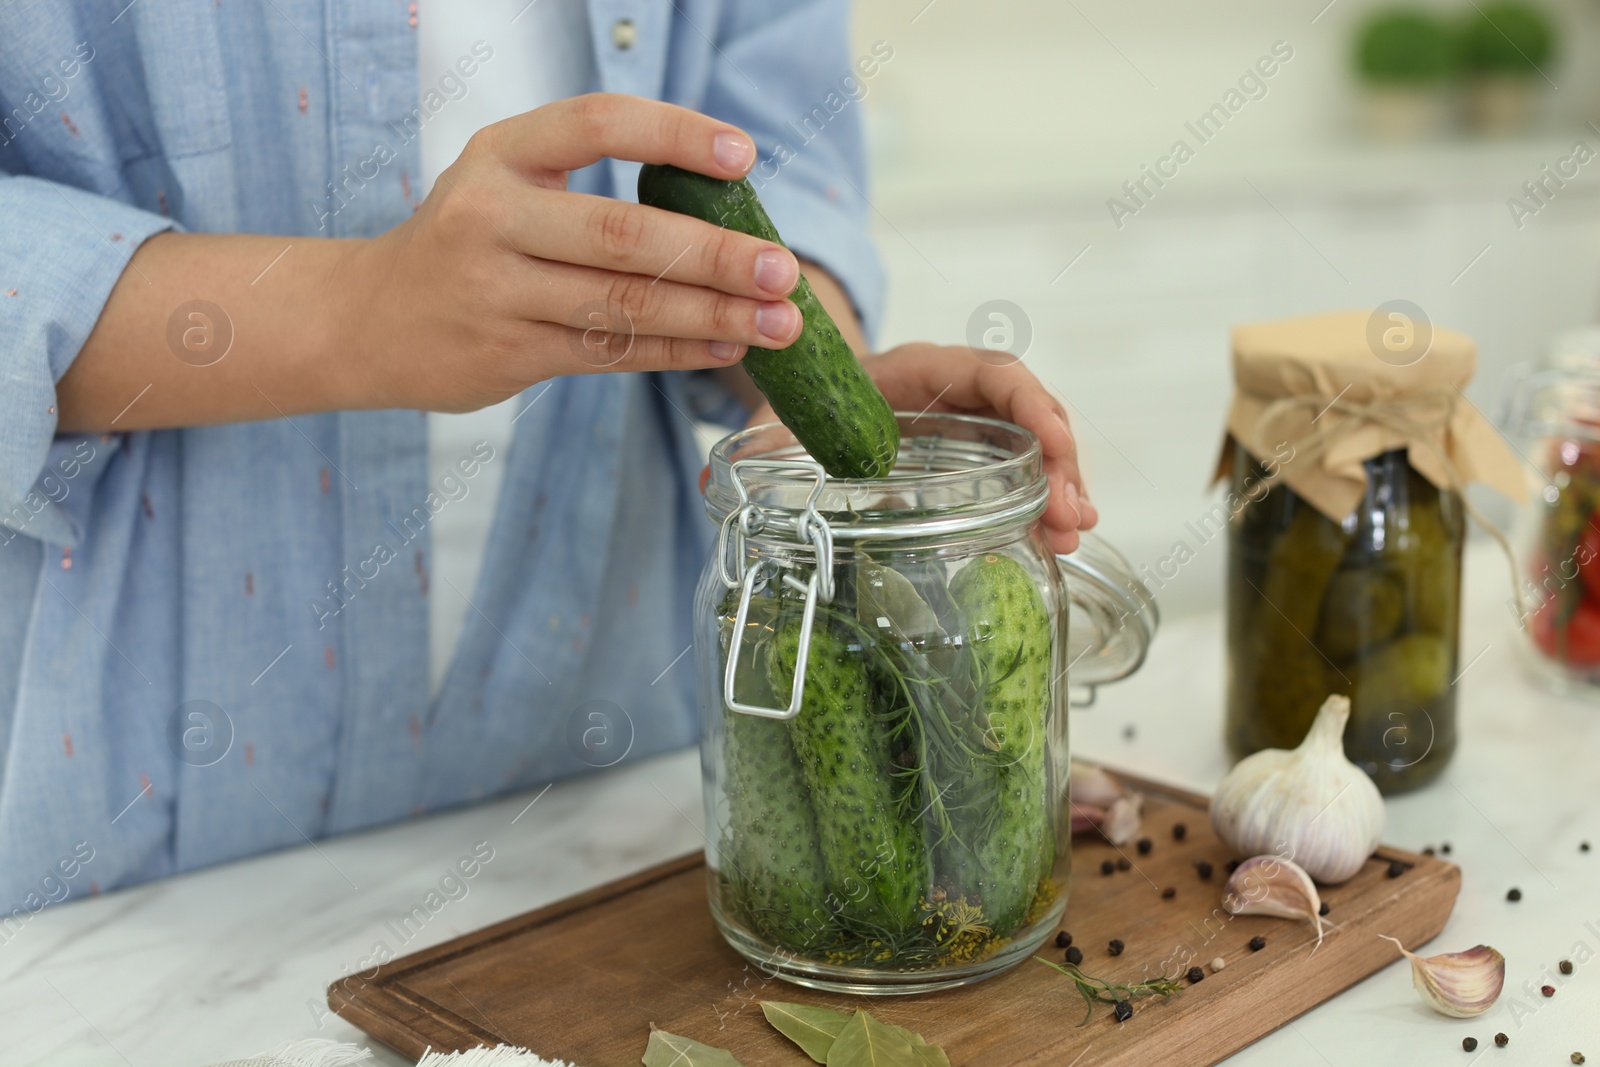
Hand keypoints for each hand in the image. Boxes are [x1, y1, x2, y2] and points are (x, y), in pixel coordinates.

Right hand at [341, 94, 805, 412]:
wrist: (366, 321)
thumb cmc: (465, 244)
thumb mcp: (505, 185)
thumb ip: (588, 187)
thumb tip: (722, 210)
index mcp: (502, 154)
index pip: (597, 124)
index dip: (674, 134)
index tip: (742, 156)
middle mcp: (493, 216)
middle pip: (622, 234)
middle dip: (714, 254)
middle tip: (781, 271)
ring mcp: (496, 291)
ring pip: (623, 305)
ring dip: (711, 316)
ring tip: (777, 324)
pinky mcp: (507, 354)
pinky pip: (609, 353)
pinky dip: (675, 351)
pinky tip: (725, 348)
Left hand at [745, 344, 1095, 553]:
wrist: (814, 394)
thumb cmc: (806, 398)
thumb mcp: (780, 417)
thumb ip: (753, 444)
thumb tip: (706, 479)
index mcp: (916, 371)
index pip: (987, 372)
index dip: (1027, 403)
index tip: (1053, 445)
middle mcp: (954, 393)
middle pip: (1026, 413)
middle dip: (1058, 461)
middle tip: (1073, 518)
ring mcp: (970, 426)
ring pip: (1032, 447)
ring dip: (1060, 489)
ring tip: (1071, 539)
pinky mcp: (973, 458)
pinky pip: (1018, 474)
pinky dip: (1039, 506)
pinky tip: (1054, 544)